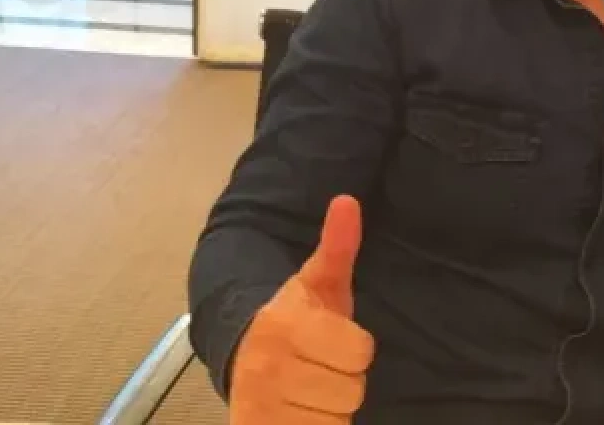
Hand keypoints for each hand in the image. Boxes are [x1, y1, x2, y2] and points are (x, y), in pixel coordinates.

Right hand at [229, 195, 372, 422]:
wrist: (243, 361)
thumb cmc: (294, 321)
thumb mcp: (317, 283)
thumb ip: (337, 247)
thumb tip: (348, 201)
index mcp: (285, 324)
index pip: (360, 350)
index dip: (354, 346)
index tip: (330, 340)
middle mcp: (268, 365)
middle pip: (352, 388)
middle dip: (343, 379)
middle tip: (319, 366)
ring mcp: (262, 404)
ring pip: (338, 417)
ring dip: (331, 408)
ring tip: (310, 389)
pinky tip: (302, 411)